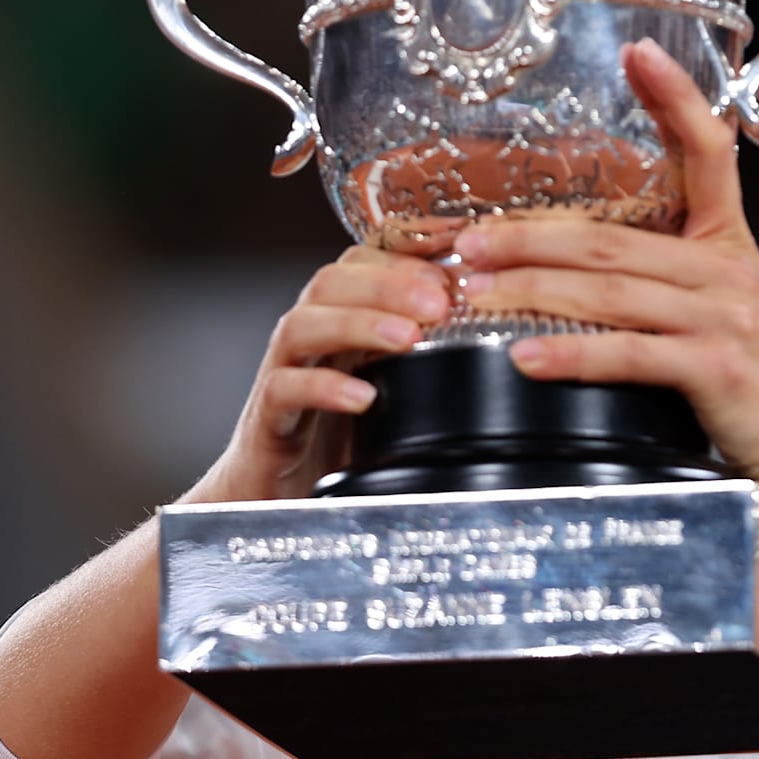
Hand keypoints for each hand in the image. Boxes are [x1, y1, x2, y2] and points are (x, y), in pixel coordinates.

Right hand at [193, 245, 454, 502]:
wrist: (277, 501)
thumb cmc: (342, 441)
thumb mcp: (394, 389)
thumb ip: (428, 355)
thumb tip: (491, 329)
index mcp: (339, 323)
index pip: (358, 264)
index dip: (402, 257)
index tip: (450, 268)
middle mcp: (308, 341)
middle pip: (330, 282)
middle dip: (387, 284)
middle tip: (438, 302)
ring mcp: (283, 375)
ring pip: (301, 326)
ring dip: (356, 323)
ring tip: (407, 337)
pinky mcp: (267, 421)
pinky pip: (283, 390)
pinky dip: (324, 388)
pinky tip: (364, 396)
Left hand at [455, 39, 758, 539]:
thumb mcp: (730, 315)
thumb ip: (672, 284)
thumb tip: (586, 274)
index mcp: (730, 245)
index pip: (707, 152)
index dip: (675, 99)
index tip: (637, 53)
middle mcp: (727, 269)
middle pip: (612, 236)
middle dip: (528, 236)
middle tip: (465, 241)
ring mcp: (723, 316)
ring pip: (608, 289)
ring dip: (529, 290)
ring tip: (472, 293)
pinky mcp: (717, 368)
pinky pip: (629, 354)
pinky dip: (571, 354)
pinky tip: (525, 356)